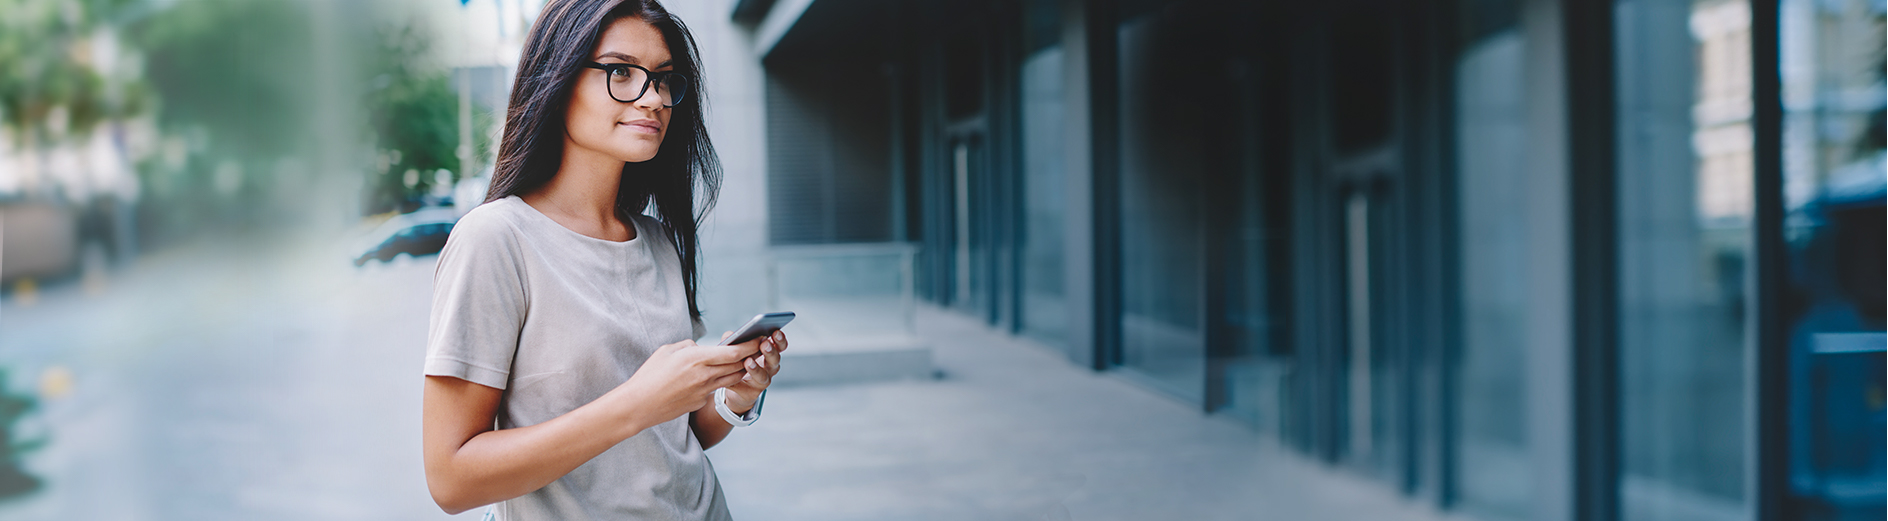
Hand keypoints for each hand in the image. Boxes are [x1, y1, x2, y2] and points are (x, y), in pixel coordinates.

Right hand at [615, 337, 762, 425]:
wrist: (639, 405)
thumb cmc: (649, 375)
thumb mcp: (667, 351)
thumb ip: (689, 346)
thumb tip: (702, 348)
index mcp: (696, 358)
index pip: (733, 352)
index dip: (750, 345)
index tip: (759, 337)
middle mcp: (705, 375)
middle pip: (738, 365)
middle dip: (751, 356)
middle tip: (760, 347)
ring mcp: (704, 391)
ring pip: (731, 378)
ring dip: (741, 369)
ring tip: (747, 360)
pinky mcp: (700, 402)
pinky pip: (716, 388)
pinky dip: (721, 381)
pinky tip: (719, 376)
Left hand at [718, 330, 786, 413]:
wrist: (736, 387)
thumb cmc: (738, 363)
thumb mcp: (735, 350)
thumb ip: (733, 341)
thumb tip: (729, 334)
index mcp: (769, 354)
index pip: (779, 346)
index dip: (780, 339)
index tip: (776, 331)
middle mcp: (770, 367)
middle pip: (775, 359)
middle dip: (771, 351)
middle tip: (765, 343)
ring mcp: (763, 380)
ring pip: (764, 375)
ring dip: (757, 368)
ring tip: (748, 361)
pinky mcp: (753, 392)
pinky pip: (749, 386)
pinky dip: (743, 381)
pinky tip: (738, 373)